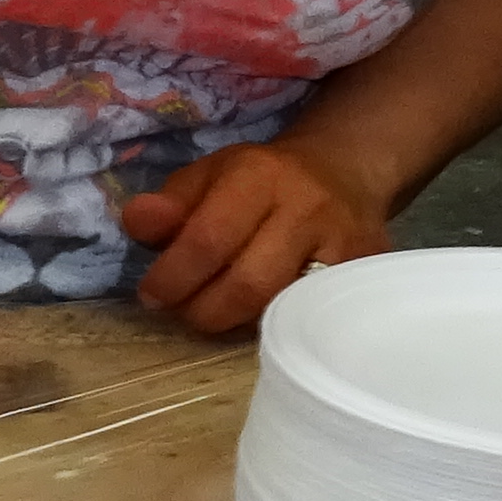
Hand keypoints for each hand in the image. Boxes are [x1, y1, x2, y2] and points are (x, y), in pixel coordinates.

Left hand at [118, 139, 387, 334]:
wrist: (345, 173)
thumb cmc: (263, 181)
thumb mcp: (209, 176)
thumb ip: (170, 204)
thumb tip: (136, 221)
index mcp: (259, 176)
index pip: (208, 239)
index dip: (172, 278)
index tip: (151, 295)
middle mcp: (306, 209)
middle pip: (247, 285)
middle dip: (203, 310)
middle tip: (184, 311)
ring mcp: (345, 247)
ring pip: (283, 309)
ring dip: (237, 323)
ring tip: (216, 312)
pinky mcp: (365, 275)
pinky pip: (313, 317)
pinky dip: (278, 327)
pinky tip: (258, 319)